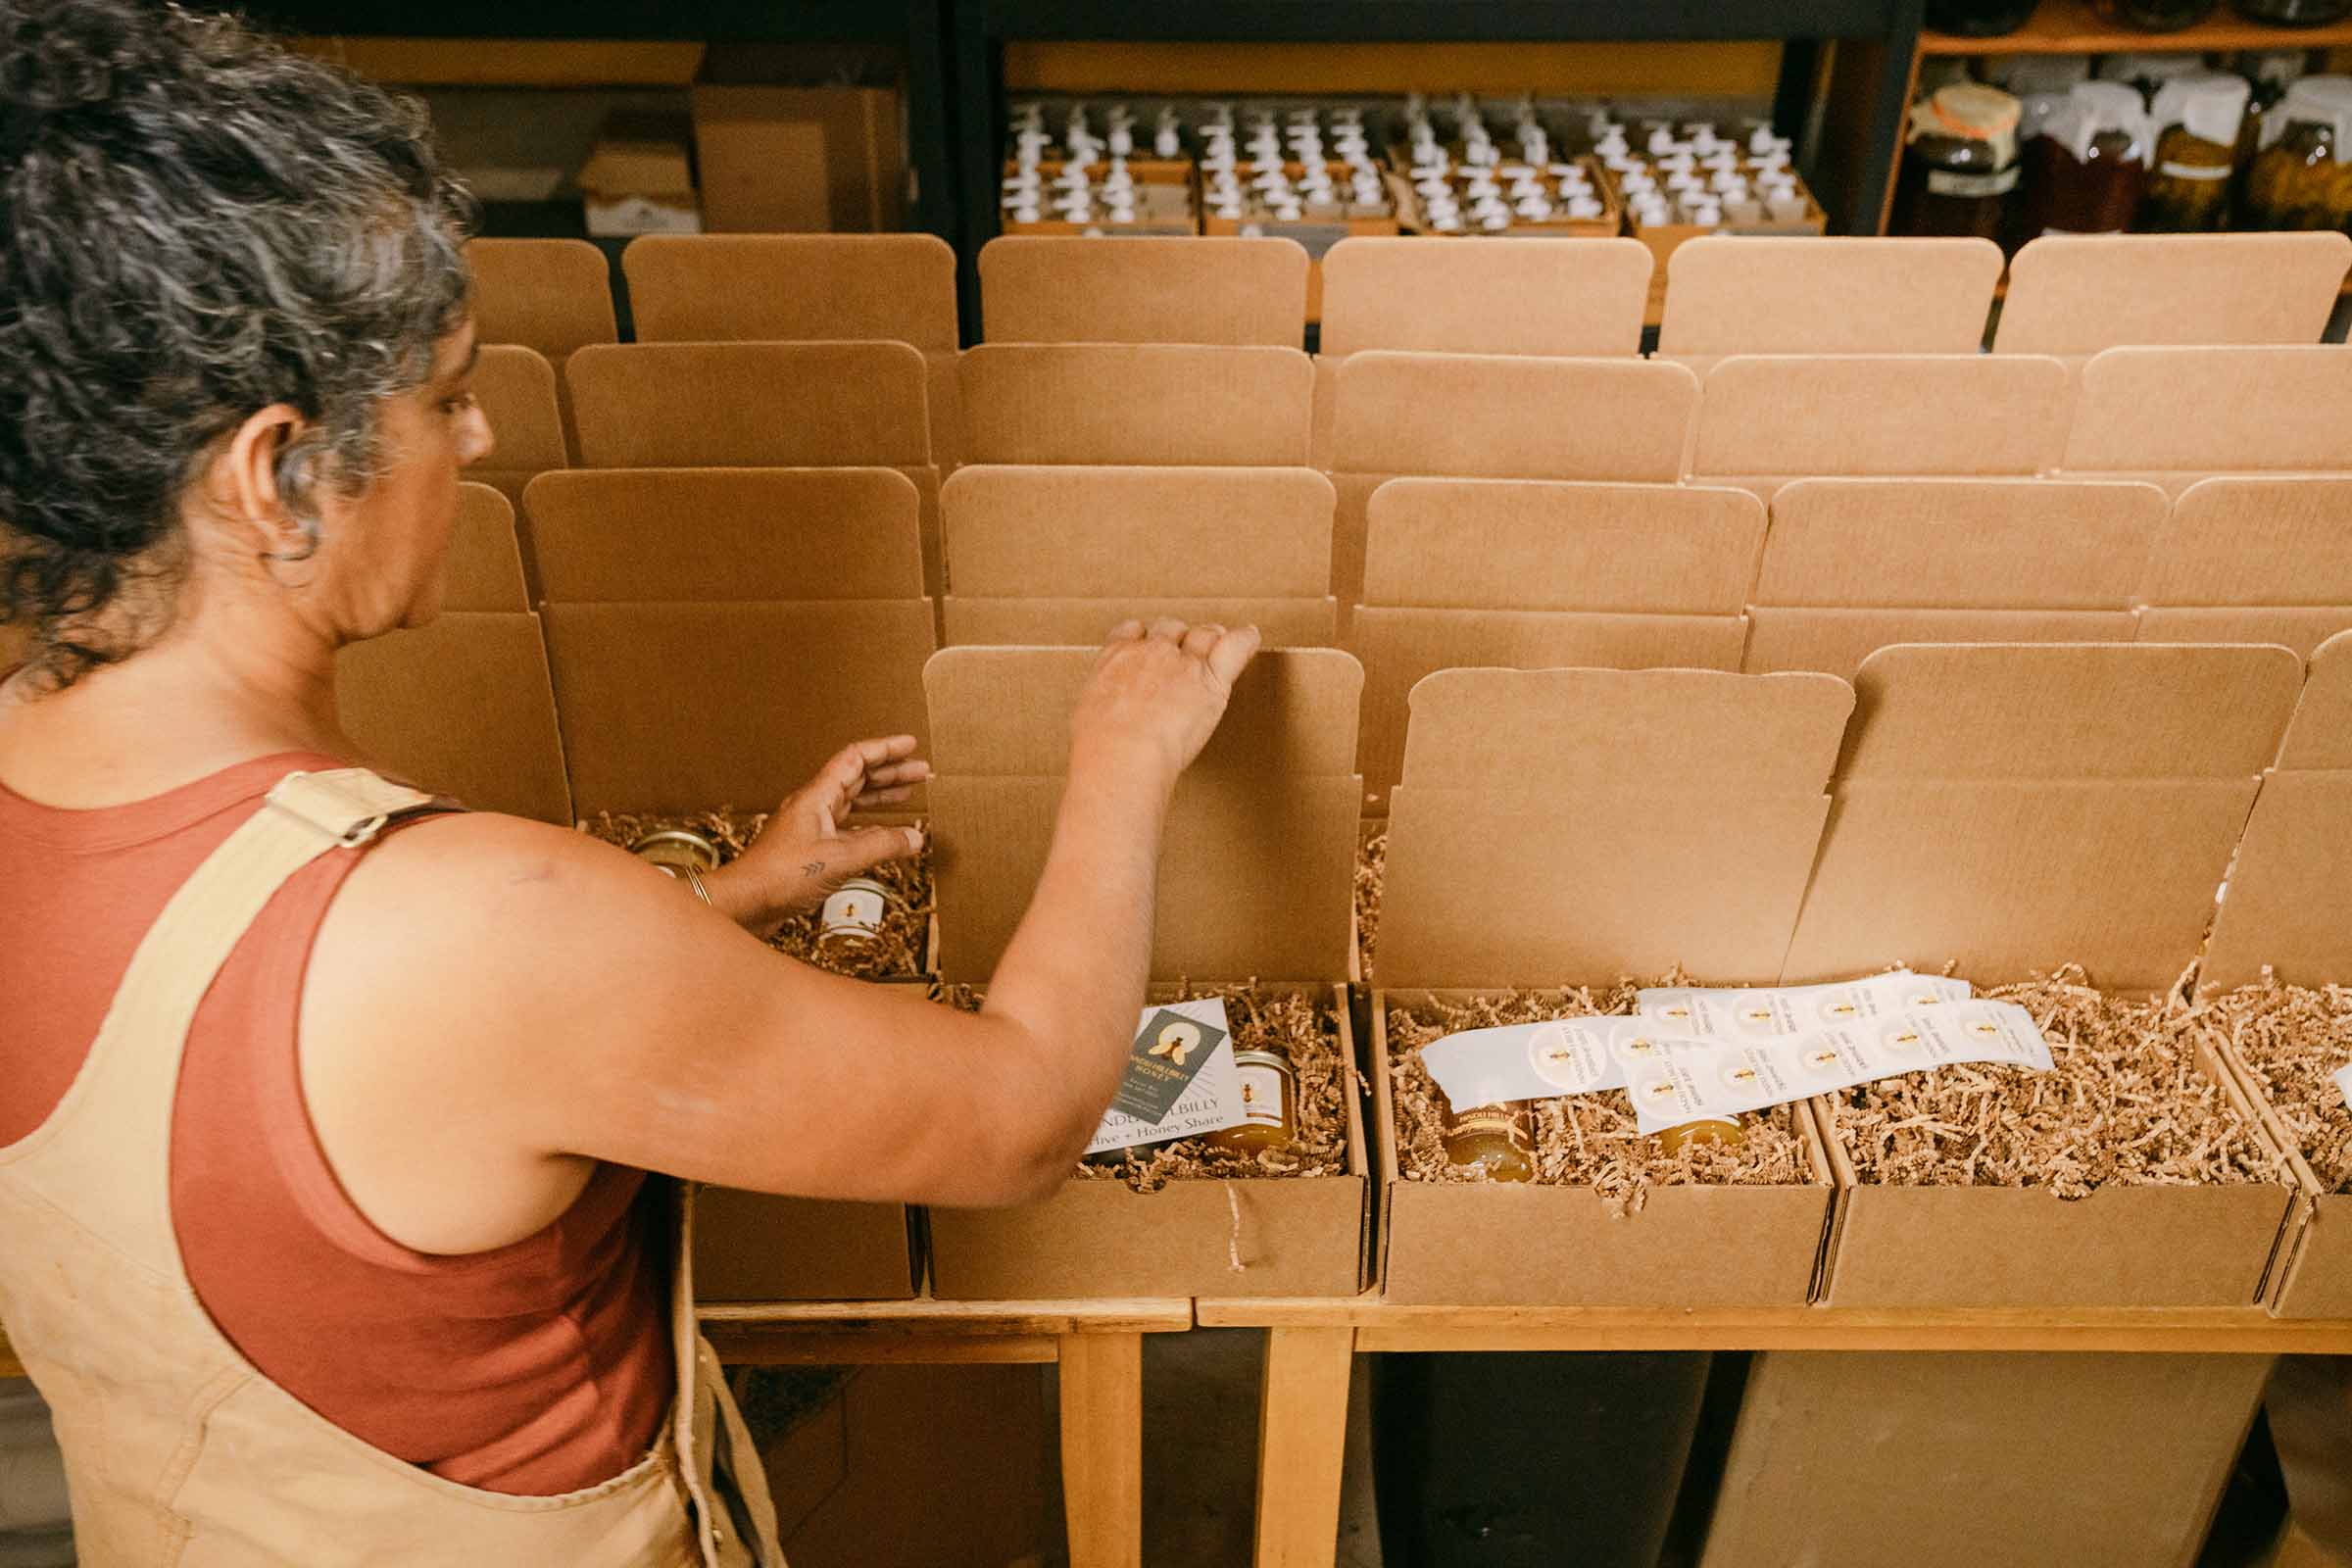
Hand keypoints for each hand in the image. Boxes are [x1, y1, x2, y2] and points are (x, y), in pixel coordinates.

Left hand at [706, 737, 927, 935]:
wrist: (745, 903)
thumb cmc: (777, 876)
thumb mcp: (838, 858)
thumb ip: (880, 846)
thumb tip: (914, 837)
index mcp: (816, 797)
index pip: (855, 759)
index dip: (885, 750)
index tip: (909, 745)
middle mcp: (813, 808)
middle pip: (857, 778)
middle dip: (890, 773)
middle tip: (920, 771)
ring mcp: (811, 829)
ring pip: (852, 803)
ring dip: (881, 797)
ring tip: (907, 794)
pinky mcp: (810, 851)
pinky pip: (847, 830)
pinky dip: (870, 828)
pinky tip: (884, 835)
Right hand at [1068, 619, 1261, 789]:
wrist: (1123, 752)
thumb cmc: (1098, 745)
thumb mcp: (1087, 714)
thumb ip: (1102, 704)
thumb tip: (1104, 718)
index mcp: (1115, 657)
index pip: (1131, 630)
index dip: (1143, 636)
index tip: (1146, 646)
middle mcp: (1151, 652)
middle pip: (1170, 628)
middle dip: (1178, 638)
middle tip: (1185, 653)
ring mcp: (1184, 664)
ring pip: (1203, 635)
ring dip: (1210, 639)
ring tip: (1218, 645)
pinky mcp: (1211, 681)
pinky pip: (1236, 647)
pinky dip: (1246, 639)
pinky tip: (1251, 637)